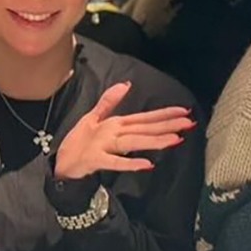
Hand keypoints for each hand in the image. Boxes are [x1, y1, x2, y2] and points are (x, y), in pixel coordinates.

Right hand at [54, 82, 192, 180]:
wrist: (61, 164)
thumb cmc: (79, 143)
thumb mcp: (92, 118)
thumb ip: (109, 102)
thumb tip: (125, 84)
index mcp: (115, 123)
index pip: (144, 117)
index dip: (164, 114)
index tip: (184, 112)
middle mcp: (112, 132)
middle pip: (144, 129)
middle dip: (167, 126)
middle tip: (189, 124)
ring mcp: (104, 145)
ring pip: (134, 142)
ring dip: (154, 141)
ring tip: (175, 140)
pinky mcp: (96, 160)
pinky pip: (116, 162)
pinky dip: (131, 163)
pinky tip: (147, 165)